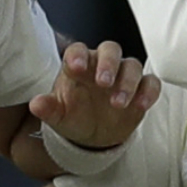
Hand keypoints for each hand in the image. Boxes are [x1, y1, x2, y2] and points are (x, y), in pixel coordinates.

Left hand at [29, 41, 160, 149]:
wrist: (94, 136)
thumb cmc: (74, 116)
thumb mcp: (59, 116)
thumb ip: (48, 109)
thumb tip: (36, 104)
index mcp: (80, 65)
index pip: (78, 51)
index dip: (78, 55)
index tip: (75, 66)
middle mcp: (103, 66)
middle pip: (110, 50)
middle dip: (108, 64)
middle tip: (103, 82)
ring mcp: (124, 76)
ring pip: (132, 66)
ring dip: (128, 82)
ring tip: (118, 103)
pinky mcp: (141, 90)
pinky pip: (150, 83)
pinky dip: (148, 91)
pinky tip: (142, 105)